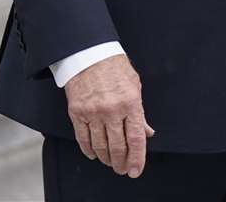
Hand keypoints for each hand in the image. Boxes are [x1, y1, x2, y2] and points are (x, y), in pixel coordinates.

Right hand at [64, 54, 153, 177]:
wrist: (88, 54)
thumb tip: (147, 132)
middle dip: (121, 163)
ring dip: (106, 158)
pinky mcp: (77, 112)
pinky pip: (83, 138)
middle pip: (118, 146)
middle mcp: (112, 110)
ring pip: (100, 146)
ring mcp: (93, 112)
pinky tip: (94, 154)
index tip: (135, 170)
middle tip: (122, 169)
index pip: (136, 138)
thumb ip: (140, 112)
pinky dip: (89, 150)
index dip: (137, 158)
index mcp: (131, 102)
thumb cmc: (114, 67)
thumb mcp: (134, 86)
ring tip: (110, 162)